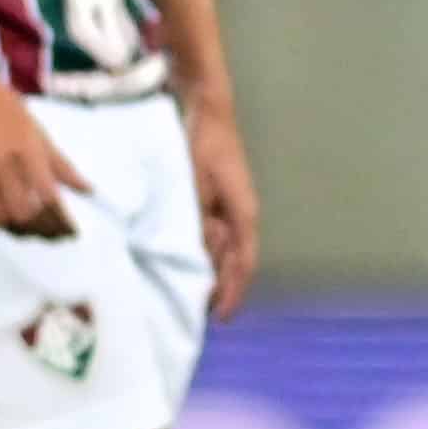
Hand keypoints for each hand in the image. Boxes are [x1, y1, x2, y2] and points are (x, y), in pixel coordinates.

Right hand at [0, 74, 89, 238]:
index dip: (62, 221)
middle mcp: (1, 164)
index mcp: (27, 151)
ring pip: (0, 218)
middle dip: (43, 230)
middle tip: (55, 234)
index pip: (49, 198)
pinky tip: (8, 222)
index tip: (72, 232)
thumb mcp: (39, 132)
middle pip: (25, 214)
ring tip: (34, 230)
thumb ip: (61, 164)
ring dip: (19, 230)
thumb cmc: (4, 110)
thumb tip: (88, 190)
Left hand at [187, 101, 260, 316]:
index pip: (244, 263)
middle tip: (199, 314)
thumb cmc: (204, 144)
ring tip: (188, 292)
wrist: (208, 109)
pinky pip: (212, 234)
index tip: (221, 318)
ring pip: (222, 250)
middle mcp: (241, 215)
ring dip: (209, 270)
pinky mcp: (217, 200)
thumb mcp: (197, 185)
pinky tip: (183, 259)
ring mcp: (230, 207)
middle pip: (234, 262)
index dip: (234, 293)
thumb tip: (197, 254)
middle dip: (221, 288)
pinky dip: (201, 251)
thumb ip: (198, 220)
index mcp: (244, 214)